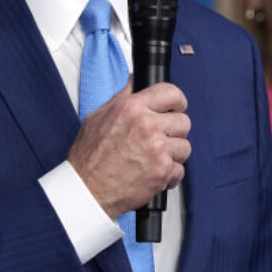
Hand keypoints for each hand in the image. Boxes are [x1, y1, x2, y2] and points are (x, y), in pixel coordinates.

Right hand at [67, 82, 190, 218]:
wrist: (86, 190)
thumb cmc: (89, 157)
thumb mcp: (98, 117)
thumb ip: (122, 97)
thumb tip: (135, 81)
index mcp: (132, 108)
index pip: (171, 92)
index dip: (176, 101)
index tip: (176, 108)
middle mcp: (147, 126)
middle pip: (183, 121)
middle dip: (174, 131)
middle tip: (160, 139)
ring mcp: (157, 149)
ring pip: (184, 146)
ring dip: (173, 154)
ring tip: (154, 159)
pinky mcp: (163, 171)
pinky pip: (180, 170)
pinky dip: (169, 175)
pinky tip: (153, 174)